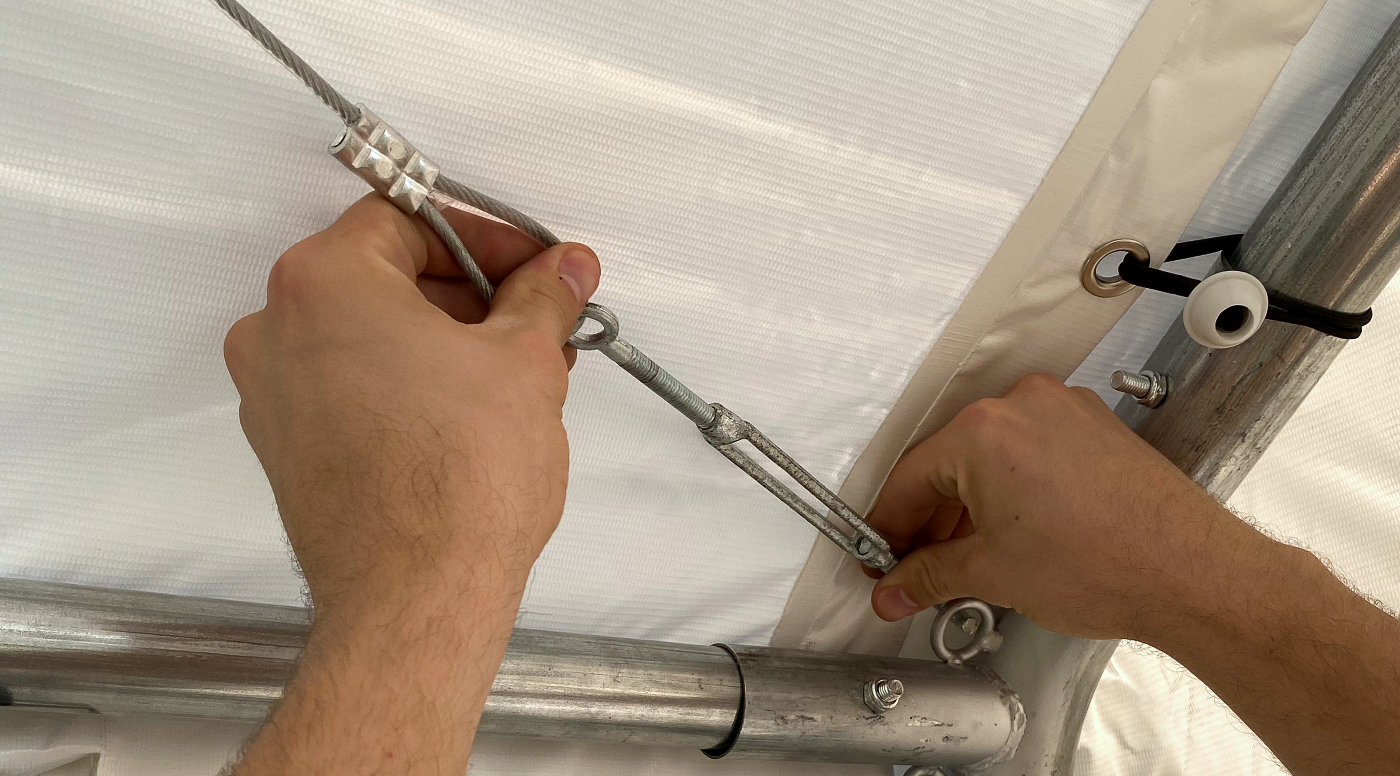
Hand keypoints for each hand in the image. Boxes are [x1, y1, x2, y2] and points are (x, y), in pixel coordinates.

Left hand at [223, 195, 599, 616]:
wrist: (415, 596)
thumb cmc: (458, 475)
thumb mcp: (523, 361)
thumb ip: (543, 298)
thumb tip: (564, 270)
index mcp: (324, 282)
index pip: (408, 220)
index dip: (488, 239)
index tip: (538, 267)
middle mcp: (276, 330)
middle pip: (385, 277)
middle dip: (473, 295)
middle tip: (540, 318)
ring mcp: (274, 395)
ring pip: (370, 336)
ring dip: (447, 341)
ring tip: (521, 374)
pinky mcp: (289, 452)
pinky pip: (352, 388)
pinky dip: (410, 384)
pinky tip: (474, 414)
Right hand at [865, 373, 1249, 640]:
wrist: (1191, 572)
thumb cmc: (1110, 563)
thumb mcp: (993, 575)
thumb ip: (929, 576)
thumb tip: (899, 586)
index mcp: (984, 432)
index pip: (909, 480)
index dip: (886, 529)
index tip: (880, 559)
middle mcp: (1022, 406)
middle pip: (947, 463)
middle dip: (926, 521)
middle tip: (912, 567)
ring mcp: (1062, 411)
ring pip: (990, 457)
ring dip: (968, 506)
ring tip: (962, 559)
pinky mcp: (1092, 426)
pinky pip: (1030, 451)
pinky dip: (1010, 489)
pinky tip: (1008, 533)